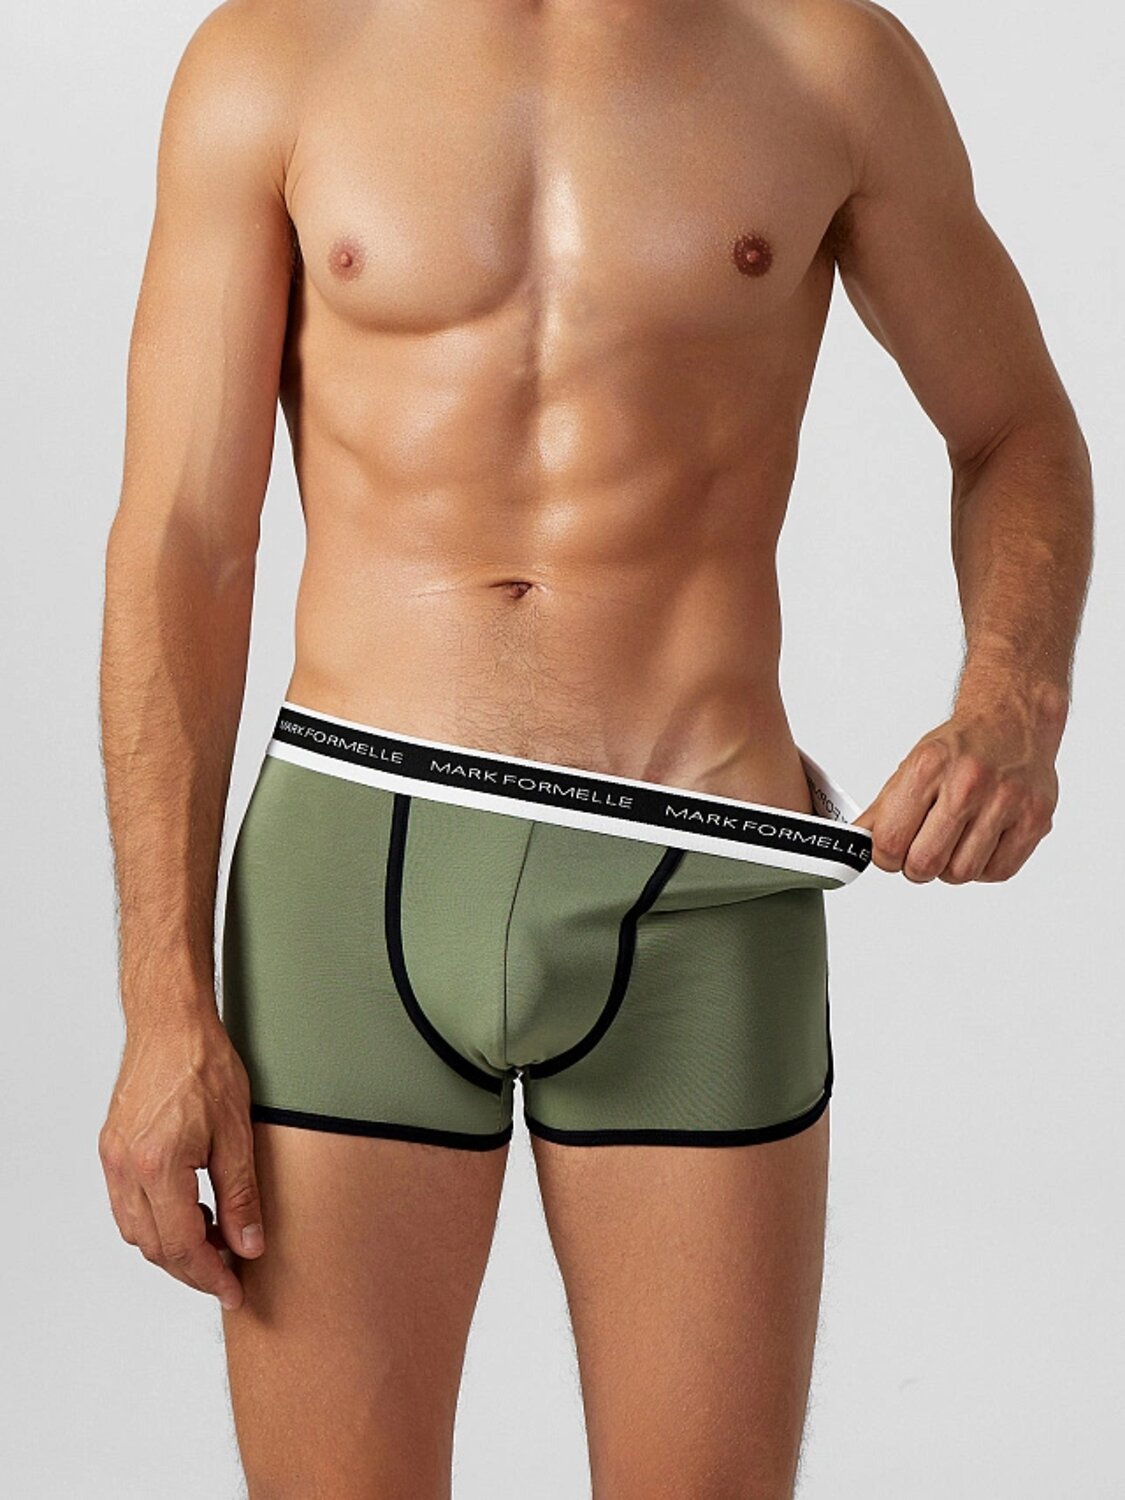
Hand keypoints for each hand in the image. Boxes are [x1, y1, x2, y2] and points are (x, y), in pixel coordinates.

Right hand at [98, 1010, 264, 1310]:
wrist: (170, 1022)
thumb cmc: (204, 1064)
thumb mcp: (237, 1133)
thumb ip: (241, 1195)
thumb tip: (248, 1245)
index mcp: (159, 1165)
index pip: (181, 1245)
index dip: (209, 1275)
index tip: (232, 1290)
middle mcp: (126, 1167)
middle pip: (153, 1246)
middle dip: (191, 1268)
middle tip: (228, 1272)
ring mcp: (113, 1158)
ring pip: (135, 1230)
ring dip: (171, 1245)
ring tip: (214, 1238)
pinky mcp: (112, 1148)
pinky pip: (127, 1204)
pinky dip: (156, 1219)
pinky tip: (188, 1210)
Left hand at [853, 708, 1058, 883]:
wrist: (1014, 720)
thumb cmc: (963, 746)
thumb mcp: (912, 766)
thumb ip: (883, 810)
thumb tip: (854, 844)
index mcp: (928, 767)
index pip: (890, 840)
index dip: (885, 856)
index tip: (891, 851)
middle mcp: (968, 783)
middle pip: (925, 863)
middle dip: (916, 866)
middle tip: (920, 852)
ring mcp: (1006, 802)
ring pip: (961, 873)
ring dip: (951, 868)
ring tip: (953, 844)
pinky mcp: (1035, 819)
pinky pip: (998, 872)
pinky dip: (983, 867)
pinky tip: (979, 844)